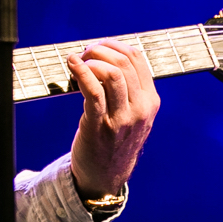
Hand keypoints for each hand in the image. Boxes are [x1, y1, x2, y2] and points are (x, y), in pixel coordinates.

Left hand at [67, 39, 159, 199]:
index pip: (137, 58)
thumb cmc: (114, 139)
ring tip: (78, 61)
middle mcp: (140, 109)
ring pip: (112, 73)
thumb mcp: (132, 114)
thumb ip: (127, 89)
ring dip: (91, 60)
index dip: (114, 45)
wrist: (105, 176)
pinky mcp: (99, 126)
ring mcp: (121, 119)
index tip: (98, 47)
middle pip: (124, 62)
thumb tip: (107, 56)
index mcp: (149, 101)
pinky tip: (72, 64)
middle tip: (85, 53)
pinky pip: (93, 91)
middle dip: (100, 50)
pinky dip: (81, 72)